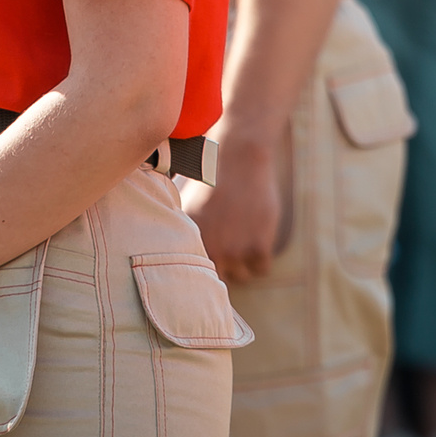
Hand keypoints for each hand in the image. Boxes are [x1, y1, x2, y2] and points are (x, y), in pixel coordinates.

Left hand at [182, 133, 288, 282]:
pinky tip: (257, 238)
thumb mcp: (188, 206)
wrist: (240, 157)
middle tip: (229, 249)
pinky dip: (261, 258)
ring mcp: (235, 249)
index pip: (195, 275)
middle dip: (224, 268)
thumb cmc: (212, 180)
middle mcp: (210, 248)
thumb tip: (174, 261)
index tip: (210, 265)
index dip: (204, 271)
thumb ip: (184, 235)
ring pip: (241, 276)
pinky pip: (261, 269)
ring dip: (243, 263)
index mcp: (190, 241)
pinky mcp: (259, 246)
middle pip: (219, 280)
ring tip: (242, 238)